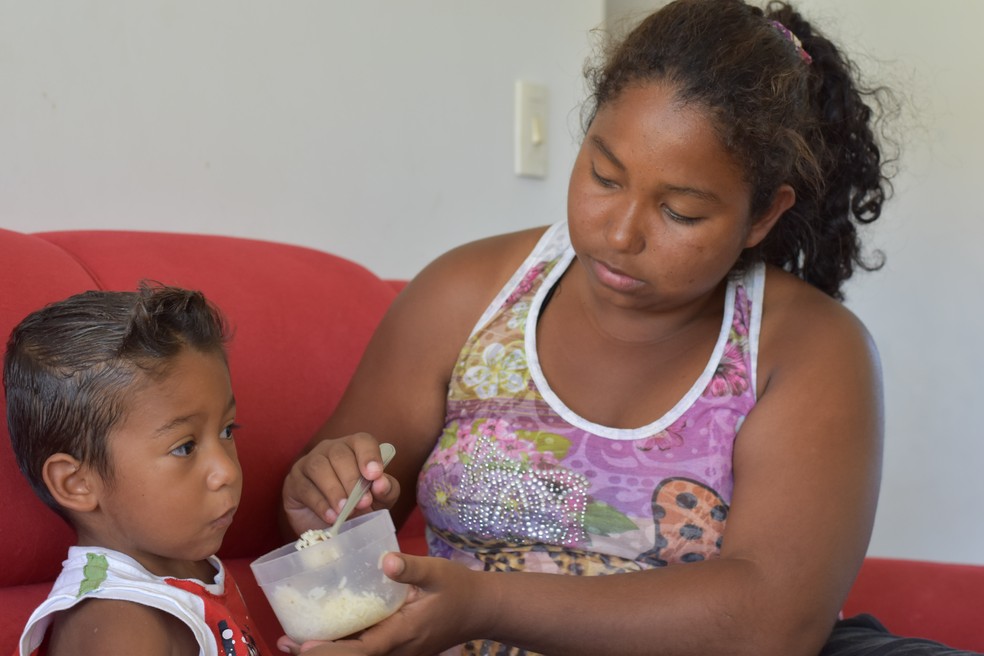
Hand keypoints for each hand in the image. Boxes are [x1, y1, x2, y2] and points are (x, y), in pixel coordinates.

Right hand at [282, 433, 399, 535]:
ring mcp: (309, 463)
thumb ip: (386, 490)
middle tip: (363, 503)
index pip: (362, 441)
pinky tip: (330, 517)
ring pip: (319, 468)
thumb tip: (381, 483)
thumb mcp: (379, 499)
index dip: (369, 455)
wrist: (331, 527)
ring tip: (344, 510)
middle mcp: (331, 449)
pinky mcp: (294, 482)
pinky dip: (320, 504)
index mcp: (354, 447)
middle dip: (352, 480)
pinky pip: (305, 488)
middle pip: (340, 455)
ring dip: (334, 490)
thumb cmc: (358, 505)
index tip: (375, 475)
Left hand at [289, 552, 485, 655]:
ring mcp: (397, 652)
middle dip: (319, 654)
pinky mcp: (398, 648)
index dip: (332, 650)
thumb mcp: (437, 572)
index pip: (362, 649)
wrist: (481, 610)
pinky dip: (343, 646)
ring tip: (293, 642)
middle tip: (285, 642)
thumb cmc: (459, 589)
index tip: (305, 645)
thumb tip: (385, 560)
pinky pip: (366, 650)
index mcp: (403, 633)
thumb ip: (411, 568)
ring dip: (327, 651)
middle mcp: (397, 650)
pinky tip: (323, 636)